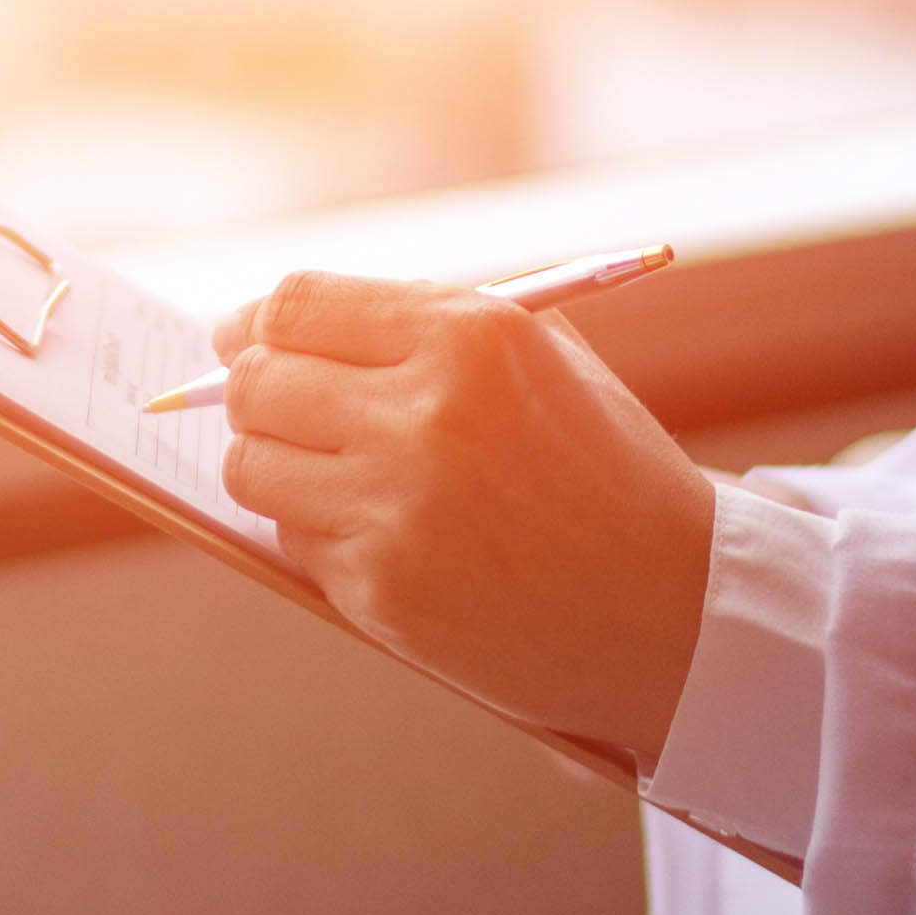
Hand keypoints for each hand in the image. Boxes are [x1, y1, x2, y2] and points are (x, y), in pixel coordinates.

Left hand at [213, 272, 714, 764]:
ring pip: (251, 464)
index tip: (242, 336)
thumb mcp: (543, 359)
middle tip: (278, 406)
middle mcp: (426, 415)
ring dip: (275, 464)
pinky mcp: (380, 589)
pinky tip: (387, 534)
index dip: (254, 322)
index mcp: (471, 336)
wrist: (673, 609)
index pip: (297, 305)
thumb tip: (283, 322)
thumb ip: (427, 322)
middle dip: (253, 390)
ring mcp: (396, 508)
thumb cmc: (607, 472)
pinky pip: (292, 538)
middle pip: (256, 382)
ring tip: (334, 471)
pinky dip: (321, 532)